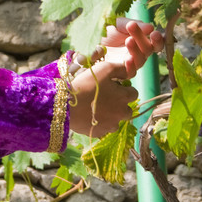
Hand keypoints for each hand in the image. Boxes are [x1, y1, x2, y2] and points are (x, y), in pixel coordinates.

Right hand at [66, 18, 163, 137]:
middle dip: (120, 103)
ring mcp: (111, 125)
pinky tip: (90, 116)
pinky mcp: (100, 133)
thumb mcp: (104, 68)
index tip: (112, 86)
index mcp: (125, 97)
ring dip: (111, 115)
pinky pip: (104, 128)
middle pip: (127, 109)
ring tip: (97, 108)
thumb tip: (130, 72)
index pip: (133, 92)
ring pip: (116, 120)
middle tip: (105, 97)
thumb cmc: (87, 84)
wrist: (67, 105)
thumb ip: (121, 68)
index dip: (124, 88)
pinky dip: (100, 123)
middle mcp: (122, 113)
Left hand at [99, 17, 163, 79]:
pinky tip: (127, 59)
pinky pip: (130, 73)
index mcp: (140, 41)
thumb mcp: (115, 24)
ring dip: (136, 51)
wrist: (85, 43)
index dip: (158, 40)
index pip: (155, 43)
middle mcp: (137, 54)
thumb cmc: (103, 32)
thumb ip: (131, 25)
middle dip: (141, 38)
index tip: (155, 33)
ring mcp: (129, 65)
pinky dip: (130, 66)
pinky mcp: (120, 74)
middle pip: (147, 50)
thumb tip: (150, 27)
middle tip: (132, 27)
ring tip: (128, 40)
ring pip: (140, 61)